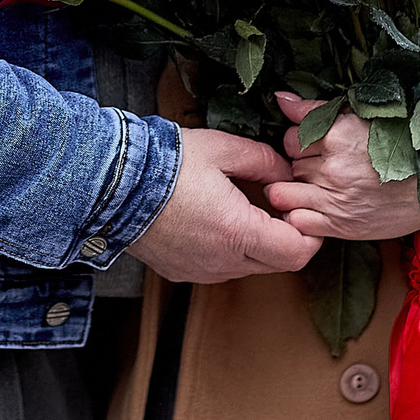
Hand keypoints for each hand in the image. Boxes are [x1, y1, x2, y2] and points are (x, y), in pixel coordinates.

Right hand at [127, 128, 322, 282]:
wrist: (110, 183)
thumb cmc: (164, 163)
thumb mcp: (222, 148)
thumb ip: (263, 161)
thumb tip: (284, 173)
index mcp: (238, 232)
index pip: (298, 252)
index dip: (309, 232)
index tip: (298, 208)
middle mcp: (222, 262)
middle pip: (277, 264)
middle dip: (285, 237)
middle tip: (275, 205)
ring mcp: (201, 271)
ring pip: (248, 267)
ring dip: (255, 244)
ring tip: (240, 208)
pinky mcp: (182, 272)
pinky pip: (220, 268)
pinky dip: (227, 250)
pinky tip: (212, 220)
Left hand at [265, 92, 419, 243]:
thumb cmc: (405, 147)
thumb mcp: (364, 118)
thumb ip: (318, 111)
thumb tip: (281, 98)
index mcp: (339, 135)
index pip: (291, 135)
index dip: (300, 139)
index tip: (316, 144)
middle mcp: (334, 167)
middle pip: (289, 162)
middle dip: (300, 162)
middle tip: (321, 164)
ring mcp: (336, 199)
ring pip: (284, 192)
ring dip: (294, 188)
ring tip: (313, 186)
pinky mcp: (341, 226)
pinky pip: (297, 220)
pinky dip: (299, 214)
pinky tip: (314, 207)